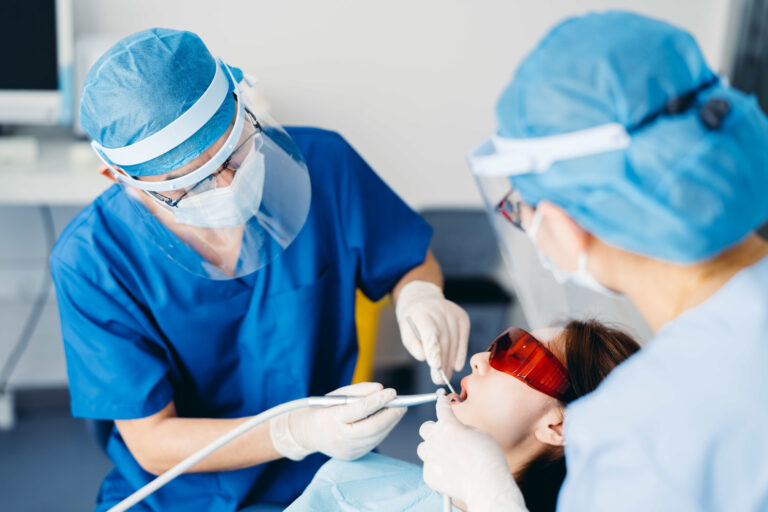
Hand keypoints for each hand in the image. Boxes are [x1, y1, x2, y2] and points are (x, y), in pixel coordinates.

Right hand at [270, 382, 404, 460]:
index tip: (392, 392)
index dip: (378, 401)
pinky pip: (372, 443)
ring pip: (375, 437)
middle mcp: (339, 437)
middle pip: (372, 427)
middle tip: (403, 404)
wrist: (308, 433)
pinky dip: (383, 430)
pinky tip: (388, 420)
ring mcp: (347, 450)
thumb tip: (380, 389)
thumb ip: (359, 391)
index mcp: (332, 419)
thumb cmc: (324, 410)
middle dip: (390, 415)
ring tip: (398, 410)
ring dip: (390, 423)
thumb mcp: (337, 395)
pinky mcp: (353, 456)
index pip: (359, 410)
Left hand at [395, 281, 469, 383]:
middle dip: (442, 363)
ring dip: (450, 361)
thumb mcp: (407, 332)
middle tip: (439, 380)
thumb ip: (414, 345)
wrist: (424, 299)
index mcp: (422, 312)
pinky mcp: (463, 317)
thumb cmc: (414, 320)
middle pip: (444, 341)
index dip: (434, 350)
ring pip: (454, 342)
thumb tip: (425, 358)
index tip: (436, 366)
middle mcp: (440, 310)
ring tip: (446, 376)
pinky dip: (460, 354)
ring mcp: (453, 313)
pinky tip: (456, 365)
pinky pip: (463, 339)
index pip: (430, 332)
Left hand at [417, 396, 527, 511]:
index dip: (442, 403)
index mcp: (448, 426)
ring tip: (446, 455)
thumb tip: (455, 430)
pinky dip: (438, 468)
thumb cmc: (488, 459)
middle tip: (444, 434)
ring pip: (423, 448)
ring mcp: (430, 458)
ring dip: (432, 448)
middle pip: (425, 428)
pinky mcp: (428, 474)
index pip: (442, 408)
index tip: (441, 400)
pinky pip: (429, 466)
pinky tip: (451, 472)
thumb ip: (462, 428)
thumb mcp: (479, 434)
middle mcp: (435, 440)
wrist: (486, 486)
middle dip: (433, 429)